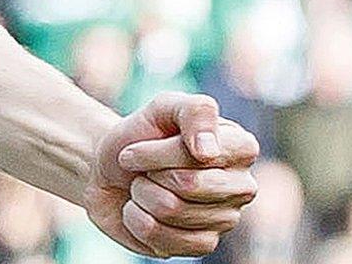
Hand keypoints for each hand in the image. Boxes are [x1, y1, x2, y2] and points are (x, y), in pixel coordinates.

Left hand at [84, 92, 258, 257]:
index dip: (160, 151)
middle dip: (150, 172)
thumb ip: (194, 111)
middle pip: (188, 185)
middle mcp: (242, 186)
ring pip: (172, 211)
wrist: (109, 167)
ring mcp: (225, 219)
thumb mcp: (163, 107)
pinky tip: (141, 209)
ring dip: (141, 193)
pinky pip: (165, 239)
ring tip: (143, 185)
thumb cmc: (141, 134)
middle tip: (141, 165)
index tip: (144, 141)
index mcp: (241, 148)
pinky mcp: (202, 245)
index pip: (202, 155)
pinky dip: (137, 220)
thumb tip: (208, 152)